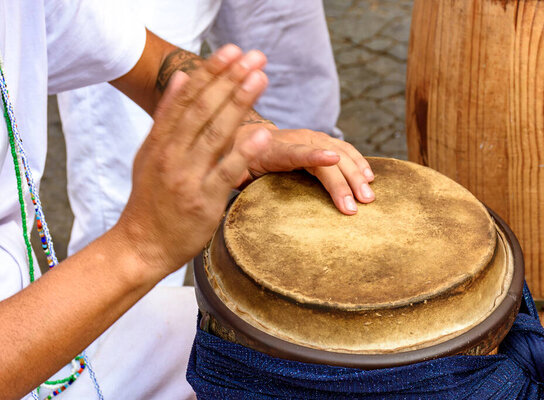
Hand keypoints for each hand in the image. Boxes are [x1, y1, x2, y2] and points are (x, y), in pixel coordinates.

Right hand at [115, 45, 271, 273]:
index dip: (208, 73)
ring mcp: (187, 178)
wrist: (142, 245)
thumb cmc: (151, 200)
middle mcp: (172, 156)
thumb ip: (167, 118)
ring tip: (260, 79)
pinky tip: (263, 133)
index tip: (230, 52)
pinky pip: (227, 172)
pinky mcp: (204, 202)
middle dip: (229, 80)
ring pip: (215, 135)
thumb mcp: (150, 154)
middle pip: (202, 110)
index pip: (186, 99)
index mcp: (160, 142)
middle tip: (253, 56)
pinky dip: (245, 152)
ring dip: (239, 104)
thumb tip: (180, 79)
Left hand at [233, 126, 374, 214]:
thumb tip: (234, 186)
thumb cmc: (238, 161)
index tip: (332, 160)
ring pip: (340, 152)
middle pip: (326, 156)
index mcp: (272, 149)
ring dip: (356, 173)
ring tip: (368, 196)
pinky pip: (344, 150)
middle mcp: (295, 139)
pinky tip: (369, 177)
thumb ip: (236, 177)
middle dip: (344, 180)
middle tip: (357, 205)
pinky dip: (357, 163)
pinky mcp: (320, 141)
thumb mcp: (232, 171)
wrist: (243, 137)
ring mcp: (310, 138)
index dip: (314, 155)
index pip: (295, 152)